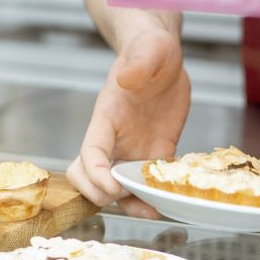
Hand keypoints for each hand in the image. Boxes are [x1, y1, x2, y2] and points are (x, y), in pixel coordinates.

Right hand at [66, 15, 189, 212]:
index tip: (111, 187)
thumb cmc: (150, 49)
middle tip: (125, 198)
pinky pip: (147, 184)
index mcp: (106, 117)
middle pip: (89, 177)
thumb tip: (126, 77)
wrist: (163, 56)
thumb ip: (139, 61)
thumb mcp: (150, 48)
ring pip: (117, 189)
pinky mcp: (154, 155)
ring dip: (130, 205)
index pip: (89, 152)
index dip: (94, 174)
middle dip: (101, 194)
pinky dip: (154, 197)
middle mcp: (114, 139)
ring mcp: (133, 150)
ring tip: (153, 210)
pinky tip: (170, 202)